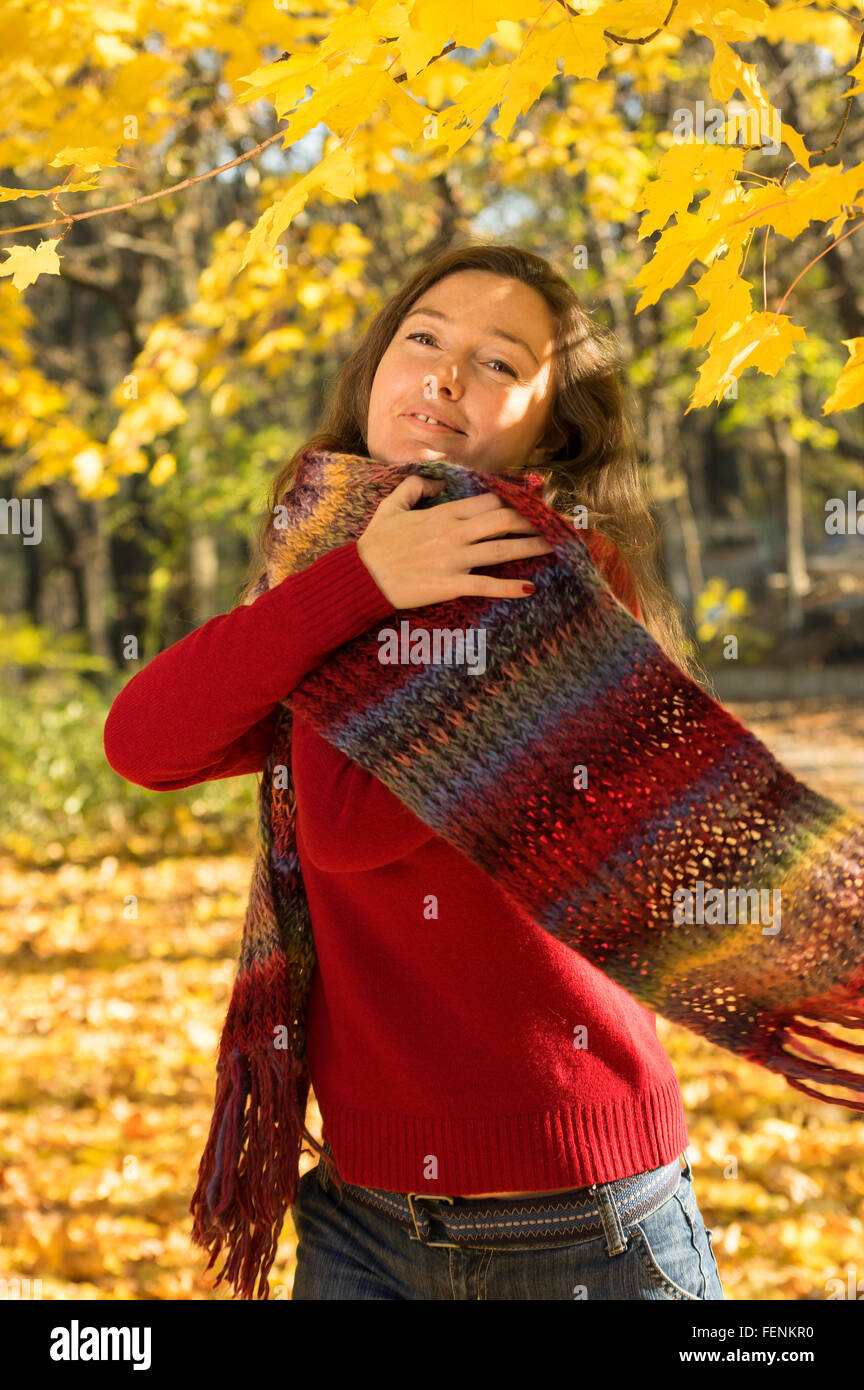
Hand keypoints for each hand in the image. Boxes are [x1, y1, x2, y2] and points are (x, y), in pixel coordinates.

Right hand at [355, 474, 555, 609]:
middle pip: (504, 521)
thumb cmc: (375, 543)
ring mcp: (454, 559)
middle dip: (533, 521)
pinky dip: (509, 587)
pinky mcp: (450, 585)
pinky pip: (485, 585)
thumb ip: (414, 487)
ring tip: (557, 547)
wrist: (360, 577)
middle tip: (556, 524)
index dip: (515, 501)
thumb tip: (435, 482)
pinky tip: (530, 588)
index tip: (534, 503)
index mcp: (443, 513)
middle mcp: (454, 533)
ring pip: (502, 549)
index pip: (489, 501)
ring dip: (532, 547)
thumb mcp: (391, 506)